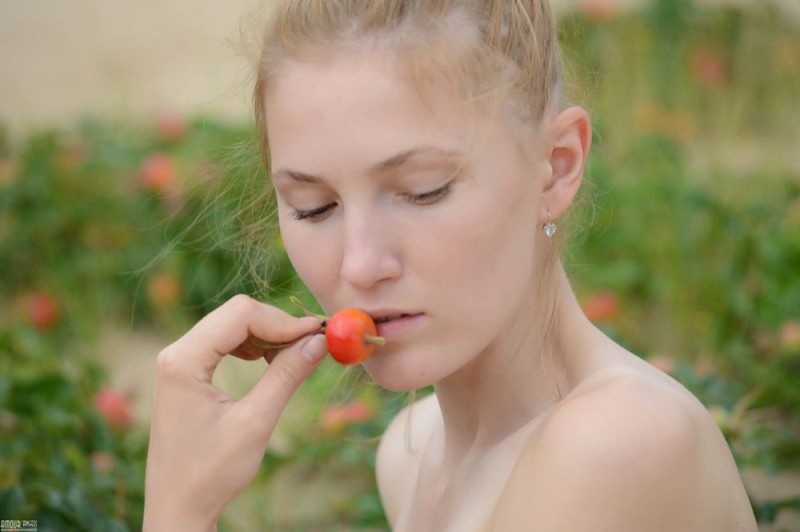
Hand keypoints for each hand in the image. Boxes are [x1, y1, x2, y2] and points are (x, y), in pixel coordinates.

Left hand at [142, 295, 327, 530]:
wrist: (178, 506)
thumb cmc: (210, 472)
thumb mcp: (255, 423)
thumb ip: (286, 376)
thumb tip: (319, 341)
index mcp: (183, 361)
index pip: (240, 315)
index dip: (283, 321)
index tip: (318, 334)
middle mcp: (176, 352)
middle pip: (236, 313)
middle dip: (278, 325)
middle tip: (313, 344)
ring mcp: (179, 360)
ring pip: (233, 324)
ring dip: (268, 334)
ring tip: (295, 357)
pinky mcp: (187, 370)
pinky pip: (225, 341)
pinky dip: (254, 346)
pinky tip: (271, 362)